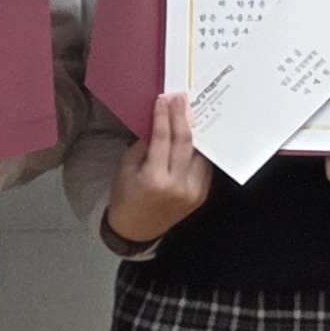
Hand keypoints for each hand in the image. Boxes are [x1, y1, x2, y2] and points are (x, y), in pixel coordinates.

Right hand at [107, 92, 212, 245]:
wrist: (136, 231)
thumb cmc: (125, 198)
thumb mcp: (126, 169)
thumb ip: (143, 146)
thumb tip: (158, 122)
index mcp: (154, 179)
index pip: (162, 138)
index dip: (164, 116)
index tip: (164, 99)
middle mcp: (178, 185)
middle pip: (185, 142)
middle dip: (182, 117)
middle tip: (180, 99)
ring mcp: (193, 192)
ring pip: (199, 153)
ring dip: (195, 132)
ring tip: (190, 114)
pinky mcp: (201, 196)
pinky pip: (203, 166)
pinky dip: (199, 151)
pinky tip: (195, 137)